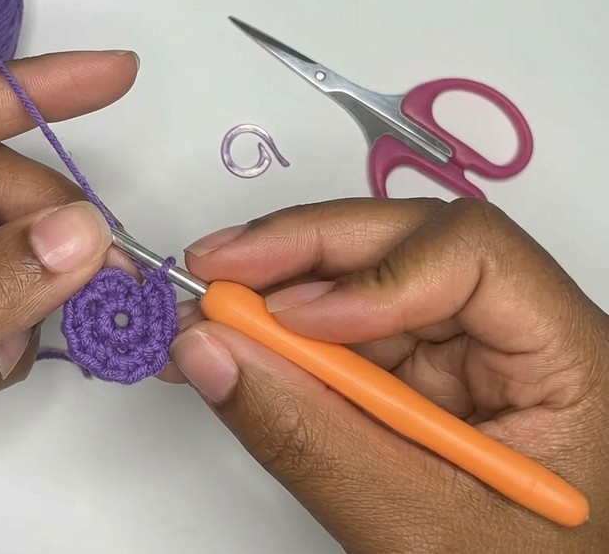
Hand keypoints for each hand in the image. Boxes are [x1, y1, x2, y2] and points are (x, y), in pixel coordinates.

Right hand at [169, 198, 607, 552]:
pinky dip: (280, 337)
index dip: (371, 273)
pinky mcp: (418, 382)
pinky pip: (344, 336)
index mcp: (565, 361)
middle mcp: (517, 337)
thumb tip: (212, 353)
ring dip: (275, 291)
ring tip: (204, 314)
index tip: (286, 318)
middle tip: (212, 272)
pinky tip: (233, 344)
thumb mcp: (417, 529)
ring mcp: (465, 357)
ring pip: (365, 282)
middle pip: (407, 245)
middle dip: (299, 254)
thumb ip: (311, 440)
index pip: (472, 256)